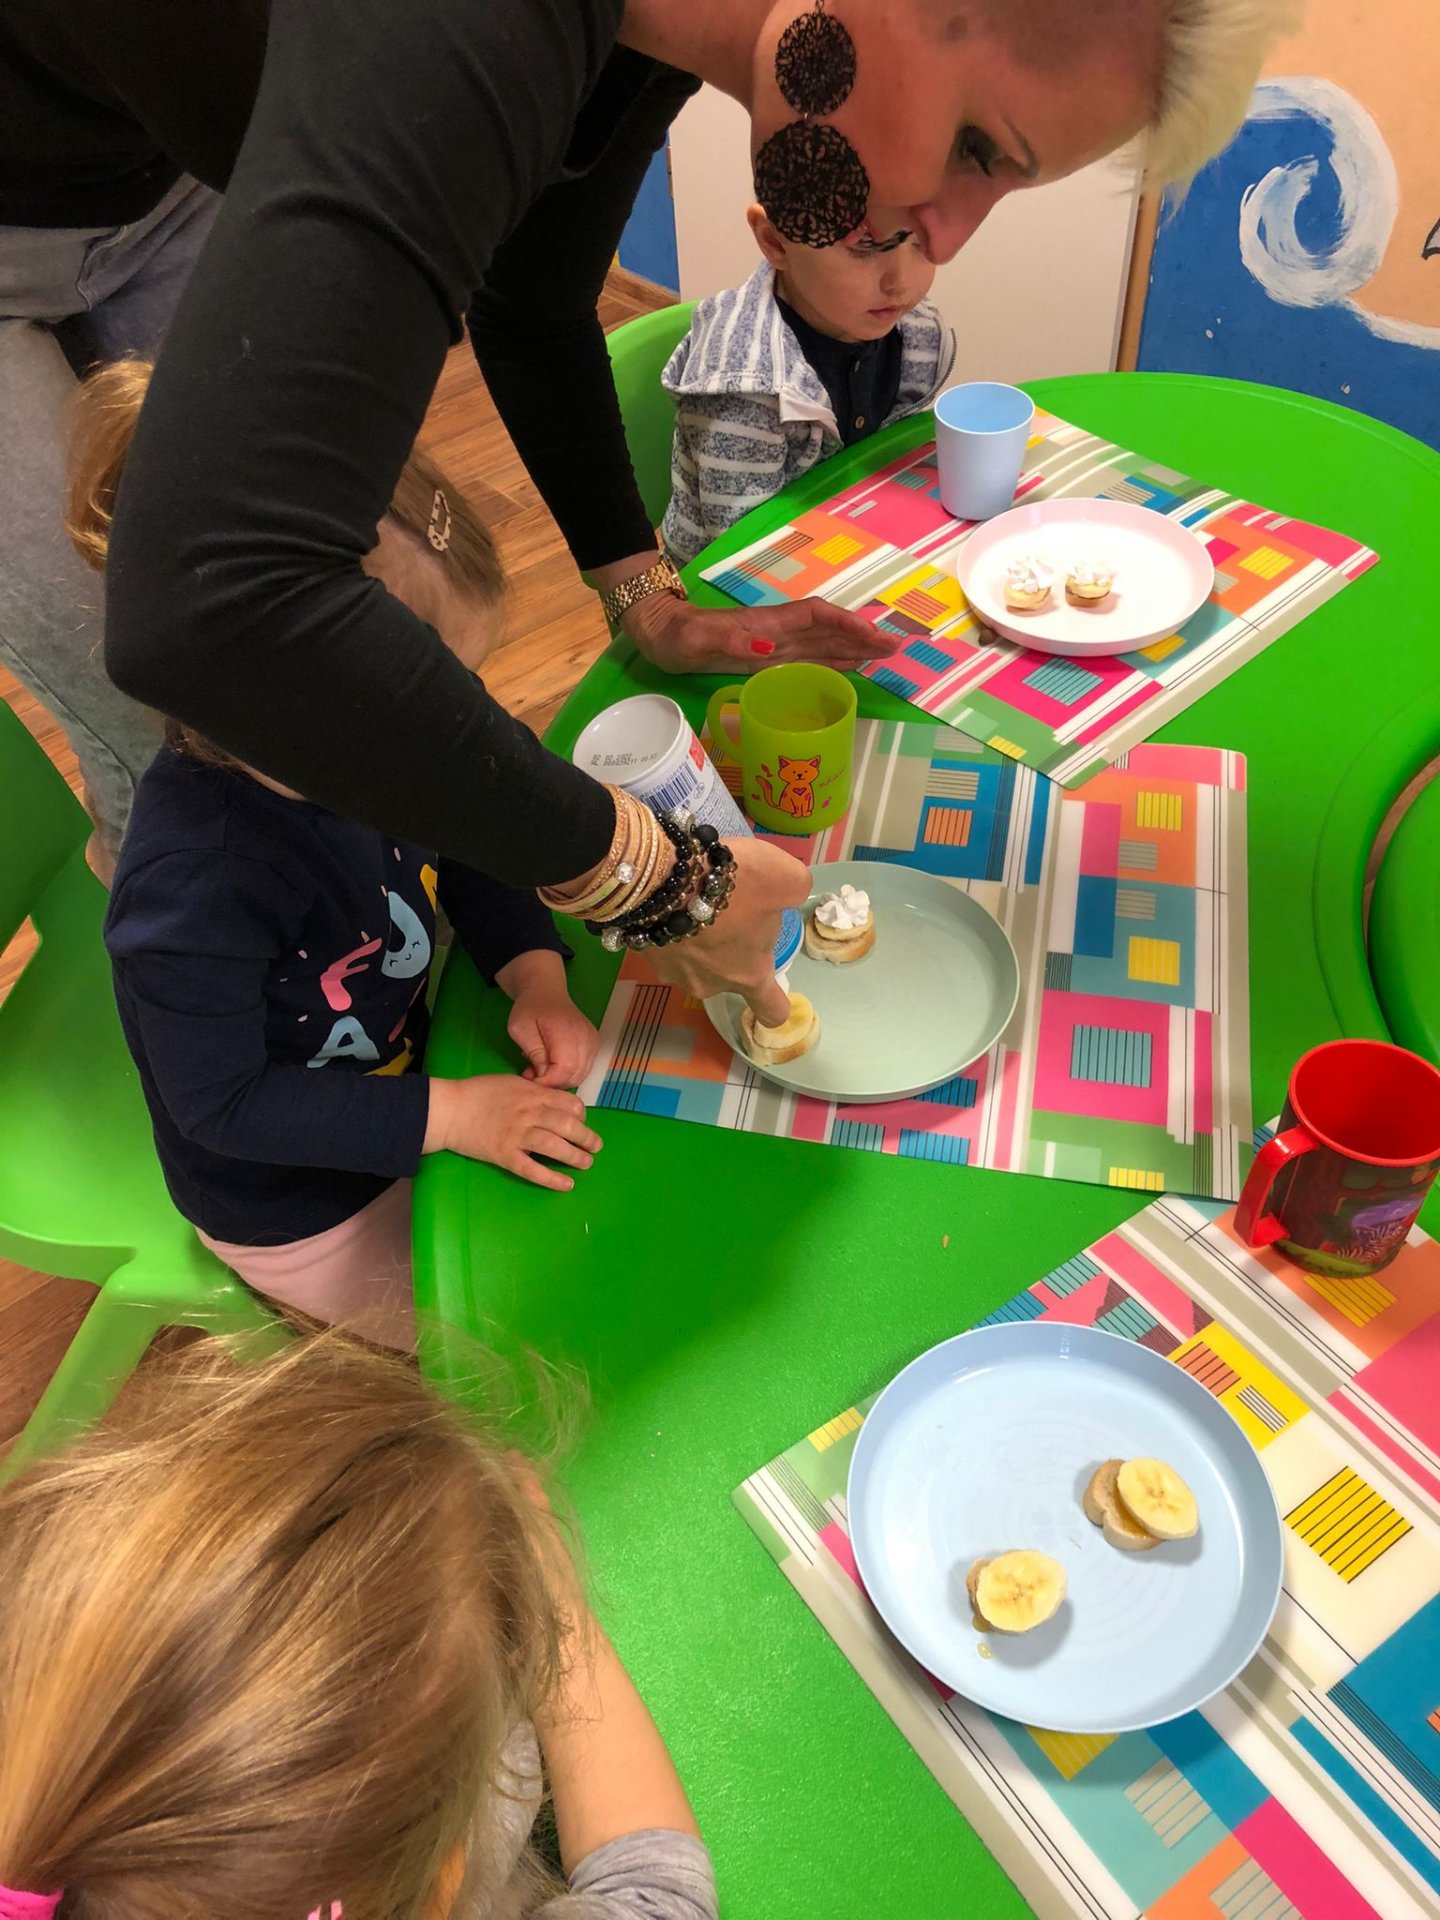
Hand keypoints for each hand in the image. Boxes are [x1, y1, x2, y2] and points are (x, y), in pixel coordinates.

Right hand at [422, 1076, 600, 1191]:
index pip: (569, 1104)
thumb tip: (556, 1102)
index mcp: (532, 1094)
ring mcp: (517, 1136)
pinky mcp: (505, 1156)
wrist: (449, 1110)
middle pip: (567, 1126)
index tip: (582, 1122)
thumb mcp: (511, 1082)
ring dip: (575, 1157)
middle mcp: (529, 1114)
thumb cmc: (478, 1093)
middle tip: (596, 1147)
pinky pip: (533, 1170)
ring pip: (554, 1147)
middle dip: (587, 1138)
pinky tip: (566, 1184)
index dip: (581, 1115)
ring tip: (586, 1164)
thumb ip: (535, 1091)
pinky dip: (551, 1179)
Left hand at [496, 950, 599, 1088]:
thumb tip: (544, 1076)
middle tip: (531, 1073)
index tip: (530, 1080)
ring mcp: (592, 1041)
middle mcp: (585, 1037)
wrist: (546, 992)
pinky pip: (583, 1069)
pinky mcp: (593, 1045)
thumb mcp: (520, 1029)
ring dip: (559, 1079)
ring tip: (540, 1068)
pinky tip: (552, 1064)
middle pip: (575, 1075)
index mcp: (566, 1030)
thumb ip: (534, 1053)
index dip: (548, 1082)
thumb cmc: (530, 1009)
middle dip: (552, 1082)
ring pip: (580, 1076)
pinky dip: (568, 1073)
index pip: (565, 1068)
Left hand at [624, 583, 874, 672]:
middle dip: (863, 636)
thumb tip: (767, 648)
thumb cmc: (676, 634)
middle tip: (897, 647)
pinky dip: (833, 661)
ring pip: (823, 644)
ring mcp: (772, 646)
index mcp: (766, 624)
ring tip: (886, 656)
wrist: (658, 633)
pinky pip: (807, 658)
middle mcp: (776, 632)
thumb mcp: (697, 637)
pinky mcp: (765, 660)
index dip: (846, 624)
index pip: (817, 617)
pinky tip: (851, 667)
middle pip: (829, 630)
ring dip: (855, 649)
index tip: (874, 635)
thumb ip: (730, 639)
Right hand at [644, 836, 806, 1027]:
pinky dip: (672, 926)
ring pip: (695, 959)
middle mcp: (710, 984)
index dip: (777, 1003)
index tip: (775, 986)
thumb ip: (795, 891)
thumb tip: (789, 894)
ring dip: (699, 937)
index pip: (771, 1011)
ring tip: (695, 901)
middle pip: (729, 974)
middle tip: (729, 909)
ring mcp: (673, 972)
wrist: (664, 875)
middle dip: (732, 947)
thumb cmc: (733, 884)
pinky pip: (667, 943)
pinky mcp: (645, 953)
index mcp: (750, 975)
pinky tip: (672, 901)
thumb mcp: (784, 878)